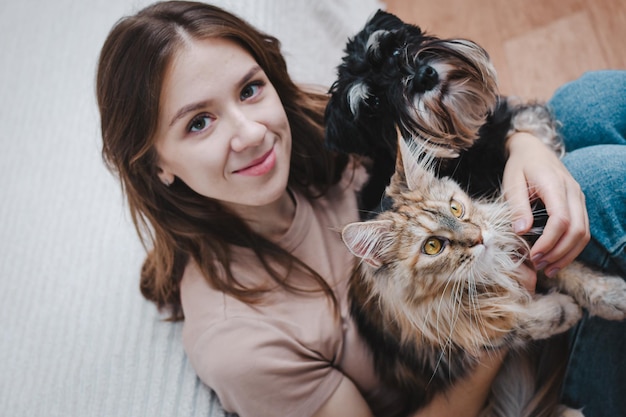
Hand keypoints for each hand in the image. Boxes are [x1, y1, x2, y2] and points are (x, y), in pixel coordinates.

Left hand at [502, 132, 589, 277]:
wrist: (534, 149)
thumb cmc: (520, 166)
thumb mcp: (512, 182)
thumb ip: (517, 206)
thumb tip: (522, 231)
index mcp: (555, 185)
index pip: (561, 219)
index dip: (549, 242)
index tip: (533, 256)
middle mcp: (573, 192)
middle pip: (577, 230)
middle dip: (559, 252)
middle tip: (538, 265)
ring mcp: (579, 198)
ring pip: (584, 233)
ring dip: (568, 254)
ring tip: (548, 268)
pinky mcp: (579, 204)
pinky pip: (583, 229)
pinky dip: (572, 247)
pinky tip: (556, 258)